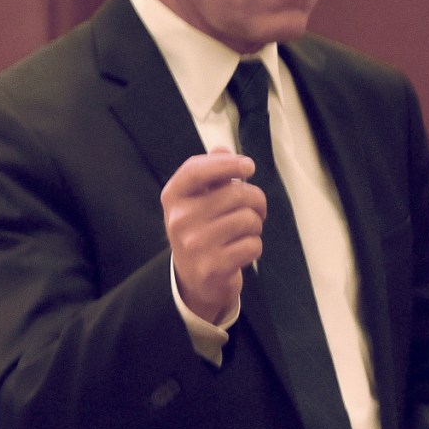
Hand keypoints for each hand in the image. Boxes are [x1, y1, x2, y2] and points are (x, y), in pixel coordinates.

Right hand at [160, 149, 265, 323]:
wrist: (193, 280)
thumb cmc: (200, 231)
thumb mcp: (197, 200)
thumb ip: (210, 173)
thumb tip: (222, 148)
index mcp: (173, 197)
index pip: (198, 169)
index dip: (227, 163)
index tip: (248, 166)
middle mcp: (179, 219)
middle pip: (236, 193)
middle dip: (255, 199)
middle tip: (254, 208)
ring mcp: (195, 244)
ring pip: (248, 219)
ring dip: (255, 225)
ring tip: (245, 231)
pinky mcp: (213, 267)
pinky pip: (253, 245)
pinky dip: (254, 247)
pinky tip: (241, 250)